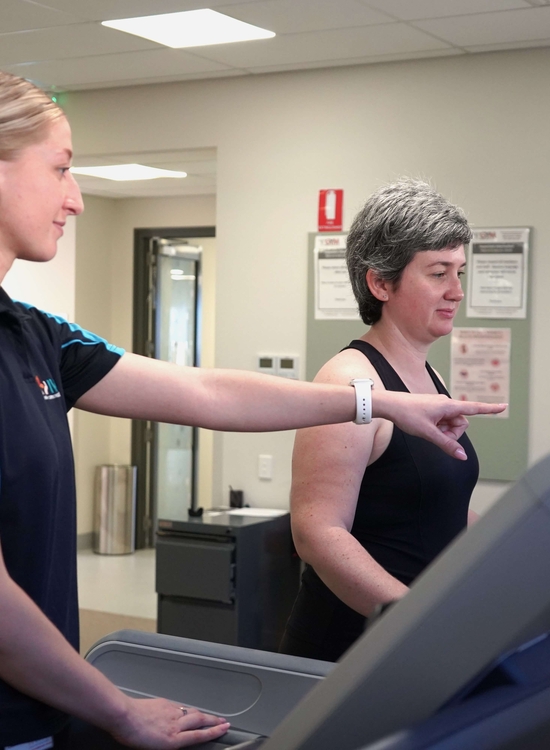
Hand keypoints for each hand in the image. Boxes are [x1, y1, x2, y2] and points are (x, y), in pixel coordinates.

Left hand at [111, 698, 229, 747]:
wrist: (122, 715)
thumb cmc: (131, 735)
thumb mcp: (152, 749)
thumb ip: (168, 744)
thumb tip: (175, 741)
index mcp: (172, 739)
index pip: (199, 735)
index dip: (214, 732)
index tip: (224, 728)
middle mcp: (174, 724)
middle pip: (200, 720)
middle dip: (214, 721)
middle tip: (223, 721)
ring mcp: (170, 711)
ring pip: (190, 712)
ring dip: (202, 715)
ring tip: (209, 717)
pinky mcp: (163, 704)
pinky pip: (178, 707)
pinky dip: (185, 711)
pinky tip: (184, 712)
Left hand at [381, 393, 506, 459]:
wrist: (389, 405)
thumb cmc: (407, 415)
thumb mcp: (428, 433)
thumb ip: (446, 444)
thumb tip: (462, 456)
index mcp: (448, 405)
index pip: (474, 408)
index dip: (490, 409)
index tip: (504, 406)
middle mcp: (446, 403)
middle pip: (461, 423)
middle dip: (452, 433)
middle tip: (435, 434)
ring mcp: (440, 406)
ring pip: (451, 424)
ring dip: (444, 431)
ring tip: (428, 429)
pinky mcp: (433, 409)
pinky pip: (443, 422)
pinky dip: (438, 428)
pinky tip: (425, 426)